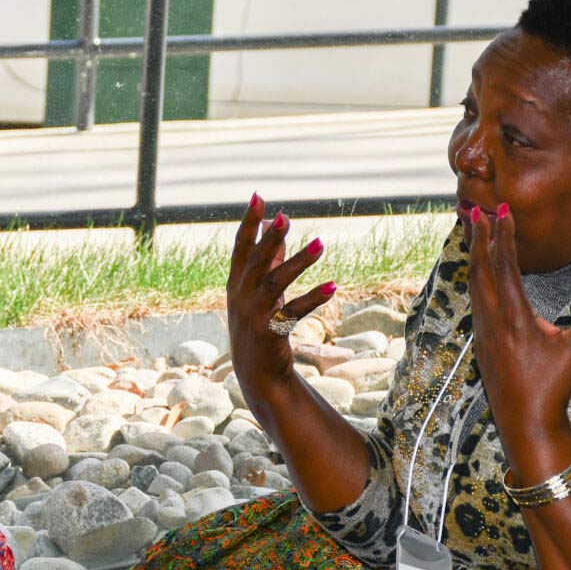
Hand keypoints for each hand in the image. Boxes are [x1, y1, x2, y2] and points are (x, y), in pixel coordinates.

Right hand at [226, 194, 336, 400]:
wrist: (256, 372)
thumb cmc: (259, 325)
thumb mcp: (259, 291)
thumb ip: (268, 259)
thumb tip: (273, 225)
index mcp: (237, 283)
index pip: (241, 247)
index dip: (248, 223)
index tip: (258, 197)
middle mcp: (241, 296)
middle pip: (256, 262)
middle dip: (270, 239)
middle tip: (284, 217)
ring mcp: (254, 315)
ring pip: (275, 284)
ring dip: (297, 263)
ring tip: (320, 244)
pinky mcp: (270, 332)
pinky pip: (294, 312)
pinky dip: (313, 298)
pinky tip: (333, 287)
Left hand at [464, 203, 570, 475]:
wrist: (525, 425)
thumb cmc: (552, 388)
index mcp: (514, 317)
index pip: (505, 266)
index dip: (503, 235)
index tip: (500, 210)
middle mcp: (492, 321)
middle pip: (480, 269)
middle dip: (478, 238)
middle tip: (474, 211)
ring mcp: (482, 332)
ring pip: (473, 285)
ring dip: (474, 258)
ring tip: (472, 234)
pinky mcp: (480, 343)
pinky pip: (474, 302)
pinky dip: (475, 281)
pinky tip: (477, 275)